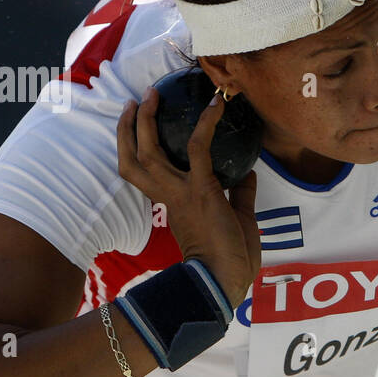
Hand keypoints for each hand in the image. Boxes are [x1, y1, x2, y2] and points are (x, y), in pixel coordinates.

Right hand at [117, 86, 261, 306]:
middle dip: (129, 128)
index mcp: (173, 203)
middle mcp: (168, 195)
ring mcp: (181, 192)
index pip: (144, 173)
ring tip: (153, 94)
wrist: (226, 282)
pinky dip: (206, 123)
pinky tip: (217, 104)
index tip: (139, 126)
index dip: (135, 148)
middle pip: (133, 159)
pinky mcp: (201, 190)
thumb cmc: (232, 259)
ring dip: (147, 120)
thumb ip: (241, 195)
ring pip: (149, 151)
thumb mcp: (237, 220)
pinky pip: (198, 148)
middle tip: (136, 100)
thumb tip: (248, 174)